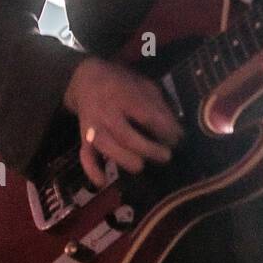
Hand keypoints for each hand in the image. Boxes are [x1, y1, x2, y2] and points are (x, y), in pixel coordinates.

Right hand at [63, 57, 182, 183]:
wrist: (87, 80)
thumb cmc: (124, 85)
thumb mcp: (145, 86)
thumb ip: (160, 106)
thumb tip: (176, 131)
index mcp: (125, 96)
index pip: (146, 115)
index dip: (164, 129)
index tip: (178, 138)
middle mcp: (108, 112)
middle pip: (126, 135)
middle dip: (148, 149)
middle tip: (166, 156)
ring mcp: (94, 127)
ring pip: (106, 147)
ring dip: (124, 159)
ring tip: (141, 165)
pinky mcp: (84, 138)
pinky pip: (85, 156)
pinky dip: (92, 170)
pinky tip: (103, 182)